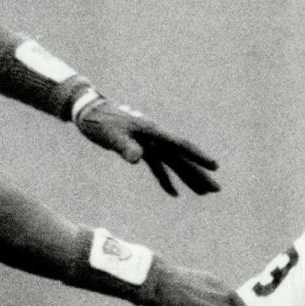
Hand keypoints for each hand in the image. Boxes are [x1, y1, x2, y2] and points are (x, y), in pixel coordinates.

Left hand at [75, 98, 219, 195]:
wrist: (88, 112)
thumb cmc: (99, 121)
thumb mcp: (111, 135)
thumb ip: (125, 147)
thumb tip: (139, 159)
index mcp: (152, 132)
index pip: (180, 145)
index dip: (198, 157)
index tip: (214, 166)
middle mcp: (155, 138)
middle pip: (181, 158)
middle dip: (199, 174)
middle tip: (216, 189)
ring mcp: (149, 143)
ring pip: (173, 163)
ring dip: (187, 178)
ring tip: (204, 193)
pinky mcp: (141, 149)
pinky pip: (158, 166)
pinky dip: (165, 179)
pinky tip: (173, 193)